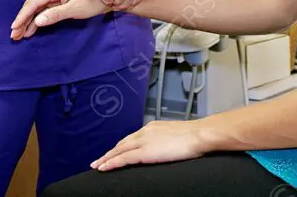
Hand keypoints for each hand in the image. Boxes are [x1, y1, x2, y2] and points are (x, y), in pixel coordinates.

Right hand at [11, 0, 108, 39]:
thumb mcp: (75, 9)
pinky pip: (43, 12)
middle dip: (22, 21)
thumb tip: (38, 20)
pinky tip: (31, 30)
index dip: (23, 16)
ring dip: (28, 22)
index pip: (34, 3)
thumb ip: (56, 14)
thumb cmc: (93, 2)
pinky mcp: (59, 3)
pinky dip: (36, 21)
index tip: (14, 28)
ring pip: (37, 10)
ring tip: (19, 36)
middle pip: (32, 6)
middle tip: (14, 36)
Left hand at [90, 120, 217, 171]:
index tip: (113, 152)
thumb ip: (168, 140)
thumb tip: (167, 146)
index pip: (132, 138)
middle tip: (99, 160)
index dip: (121, 146)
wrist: (199, 135)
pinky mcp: (144, 152)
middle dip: (110, 152)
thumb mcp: (177, 136)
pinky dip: (111, 163)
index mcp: (153, 127)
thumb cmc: (195, 137)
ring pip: (119, 151)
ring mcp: (143, 141)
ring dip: (106, 158)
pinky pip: (123, 158)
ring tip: (97, 166)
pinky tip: (103, 168)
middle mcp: (145, 131)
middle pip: (122, 143)